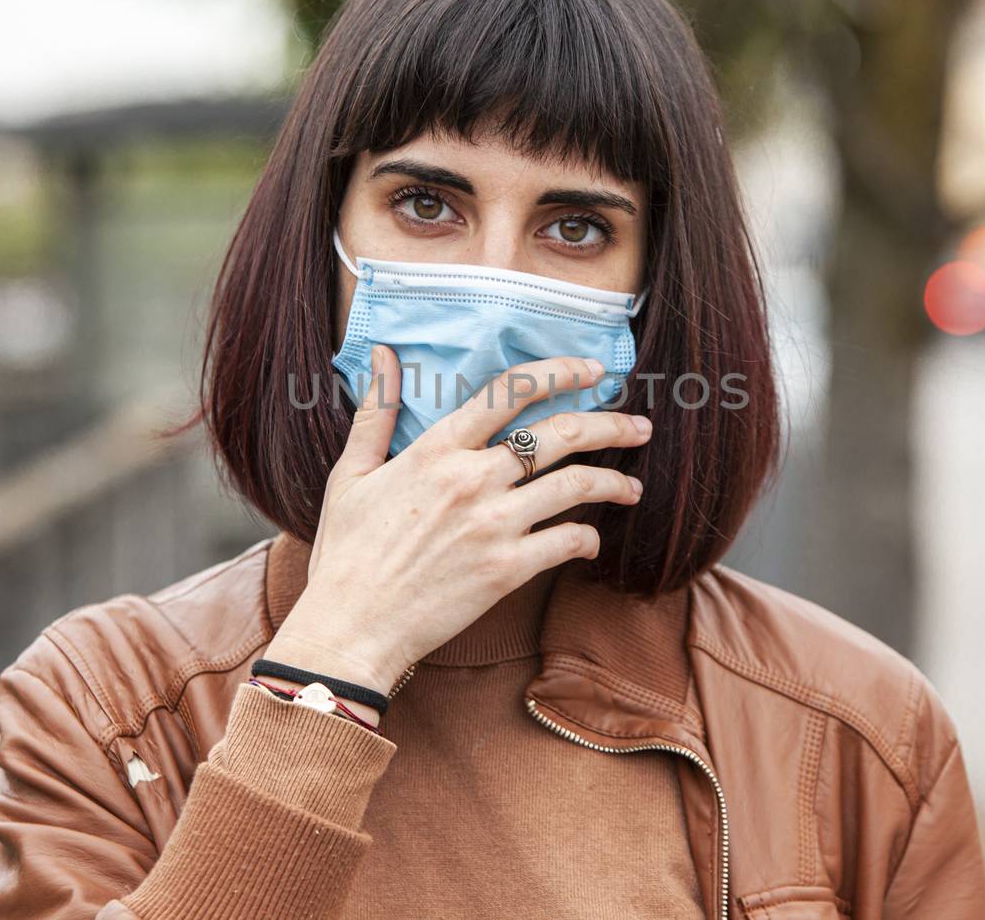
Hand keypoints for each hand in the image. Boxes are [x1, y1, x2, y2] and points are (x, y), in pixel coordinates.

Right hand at [261, 343, 650, 706]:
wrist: (351, 627)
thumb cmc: (346, 553)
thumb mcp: (352, 474)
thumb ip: (377, 412)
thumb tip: (385, 356)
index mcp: (436, 449)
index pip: (509, 391)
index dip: (559, 372)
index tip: (592, 371)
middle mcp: (471, 479)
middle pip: (559, 434)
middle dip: (609, 422)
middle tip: (638, 425)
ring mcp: (493, 525)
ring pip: (575, 485)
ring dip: (614, 482)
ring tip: (633, 486)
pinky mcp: (506, 570)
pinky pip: (568, 541)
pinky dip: (588, 538)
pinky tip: (592, 540)